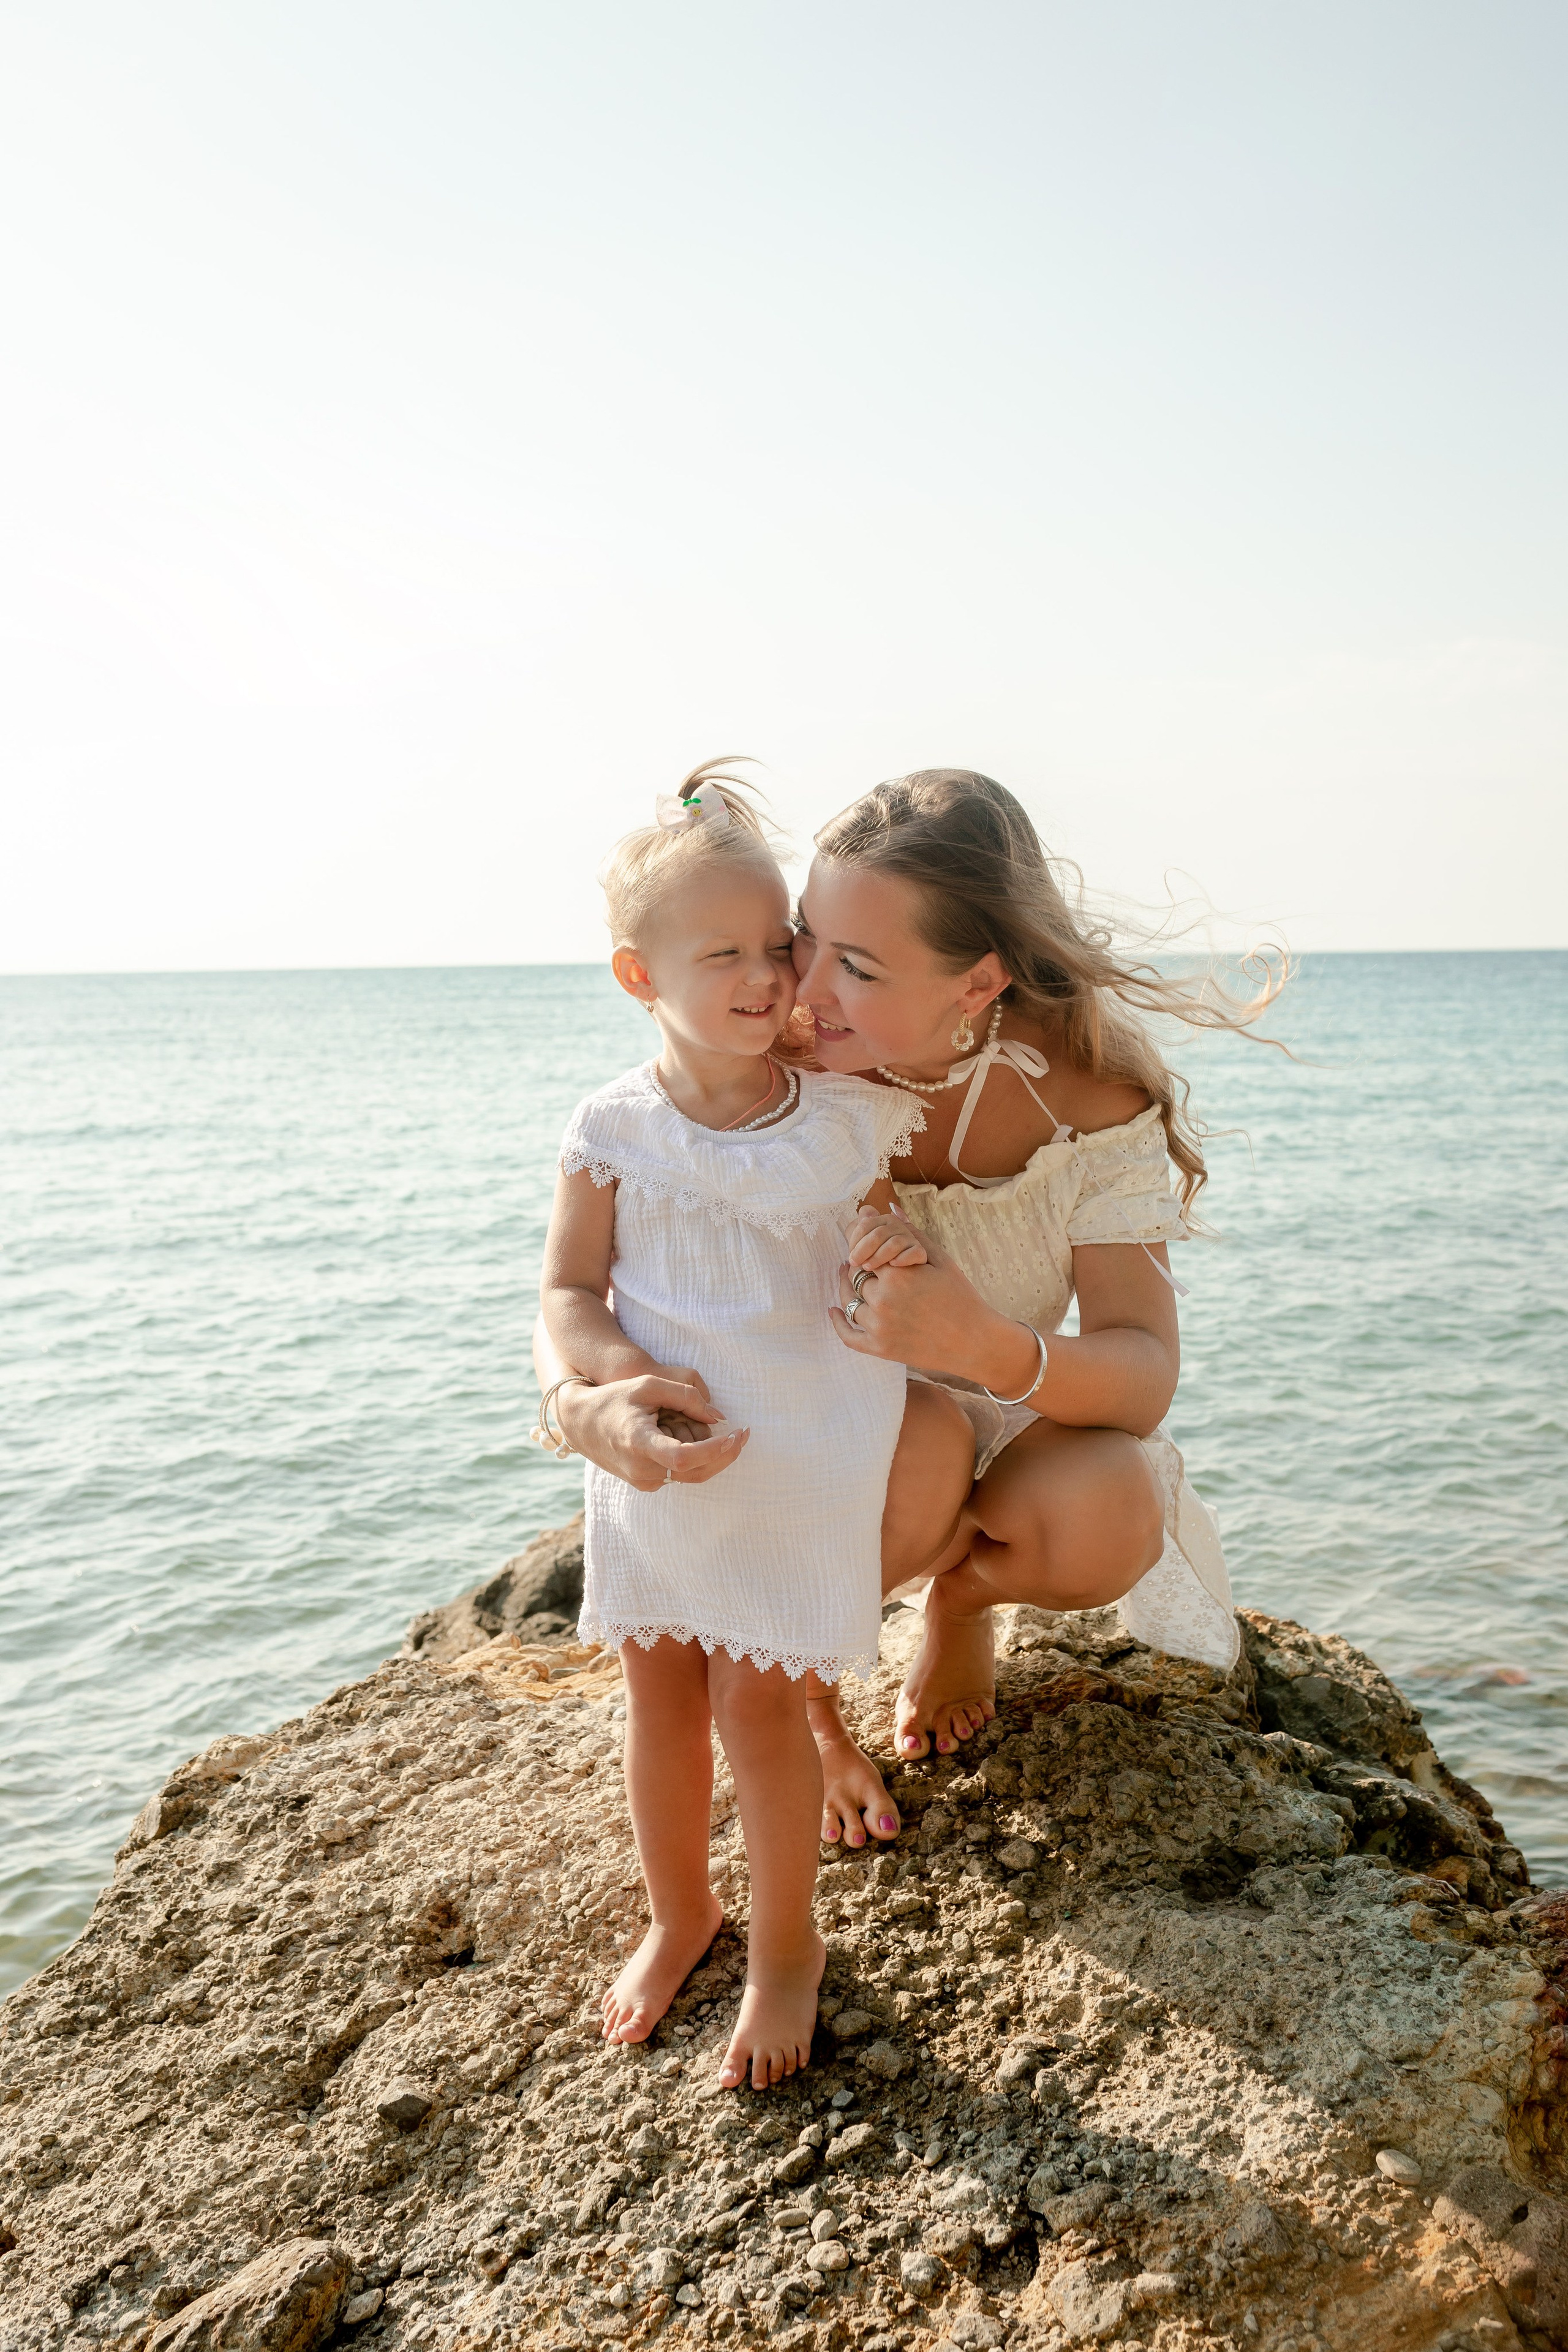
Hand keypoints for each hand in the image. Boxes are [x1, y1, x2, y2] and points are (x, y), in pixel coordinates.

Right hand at [555, 1369, 749, 1491]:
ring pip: (692, 1476)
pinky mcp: (646, 1485)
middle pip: (695, 1471)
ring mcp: (642, 1481)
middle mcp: (641, 1469)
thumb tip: (719, 1418)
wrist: (581, 1423)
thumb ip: (686, 1396)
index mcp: (638, 1442)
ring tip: (734, 1438)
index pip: (684, 1456)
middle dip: (725, 1454)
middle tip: (745, 1434)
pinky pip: (680, 1476)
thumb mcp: (649, 1385)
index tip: (736, 1435)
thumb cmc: (616, 1398)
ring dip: (716, 1459)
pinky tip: (707, 1443)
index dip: (715, 1449)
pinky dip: (698, 1462)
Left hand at [830, 1209, 998, 1372]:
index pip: (864, 1251)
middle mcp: (883, 1300)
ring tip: (848, 1278)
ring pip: (848, 1301)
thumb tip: (889, 1209)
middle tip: (859, 1259)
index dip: (863, 1245)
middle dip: (858, 1265)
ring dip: (846, 1288)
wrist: (974, 1341)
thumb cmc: (961, 1297)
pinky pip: (848, 1335)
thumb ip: (911, 1234)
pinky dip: (837, 1322)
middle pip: (856, 1276)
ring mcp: (879, 1327)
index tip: (864, 1244)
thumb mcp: (939, 1260)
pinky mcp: (880, 1349)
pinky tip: (833, 1310)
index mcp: (897, 1275)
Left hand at [846, 1207, 927, 1272]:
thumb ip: (869, 1228)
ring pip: (893, 1244)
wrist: (911, 1276)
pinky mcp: (922, 1255)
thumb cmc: (888, 1258)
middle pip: (878, 1234)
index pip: (866, 1225)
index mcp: (886, 1221)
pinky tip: (893, 1265)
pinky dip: (902, 1258)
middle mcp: (899, 1227)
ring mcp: (911, 1241)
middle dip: (863, 1249)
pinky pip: (915, 1253)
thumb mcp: (877, 1241)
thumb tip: (864, 1211)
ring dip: (878, 1256)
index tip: (850, 1255)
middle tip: (855, 1263)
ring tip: (868, 1267)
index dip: (855, 1239)